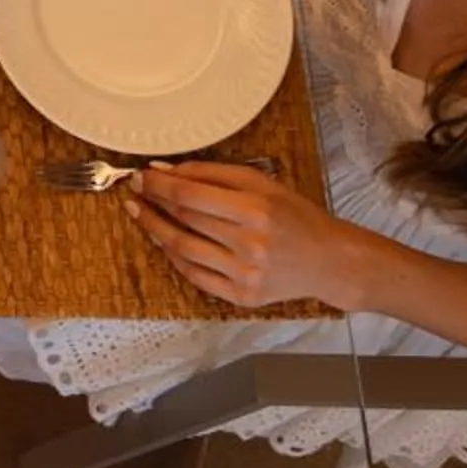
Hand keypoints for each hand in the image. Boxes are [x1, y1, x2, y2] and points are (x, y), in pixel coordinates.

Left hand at [127, 162, 367, 309]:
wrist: (329, 262)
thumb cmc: (296, 217)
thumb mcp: (263, 184)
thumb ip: (214, 174)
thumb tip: (166, 170)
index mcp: (256, 210)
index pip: (191, 195)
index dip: (159, 185)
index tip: (141, 176)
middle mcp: (249, 244)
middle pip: (184, 219)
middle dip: (154, 202)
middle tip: (138, 190)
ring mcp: (244, 274)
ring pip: (182, 249)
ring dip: (154, 229)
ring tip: (141, 214)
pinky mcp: (241, 297)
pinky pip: (194, 275)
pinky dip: (173, 256)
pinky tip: (163, 241)